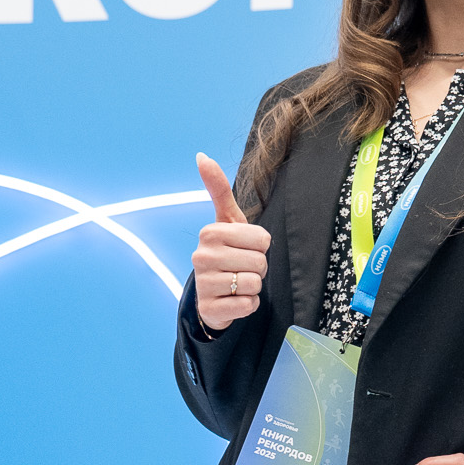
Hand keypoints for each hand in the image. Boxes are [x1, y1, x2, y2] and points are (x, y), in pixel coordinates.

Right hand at [192, 154, 269, 331]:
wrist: (212, 295)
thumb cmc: (226, 252)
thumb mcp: (227, 220)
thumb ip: (218, 189)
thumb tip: (201, 155)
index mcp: (210, 232)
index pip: (263, 240)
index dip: (261, 247)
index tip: (245, 249)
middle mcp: (201, 256)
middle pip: (260, 262)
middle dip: (258, 268)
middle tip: (242, 268)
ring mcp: (204, 284)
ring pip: (254, 284)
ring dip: (253, 287)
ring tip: (238, 284)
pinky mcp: (210, 309)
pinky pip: (248, 305)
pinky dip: (247, 305)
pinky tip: (234, 300)